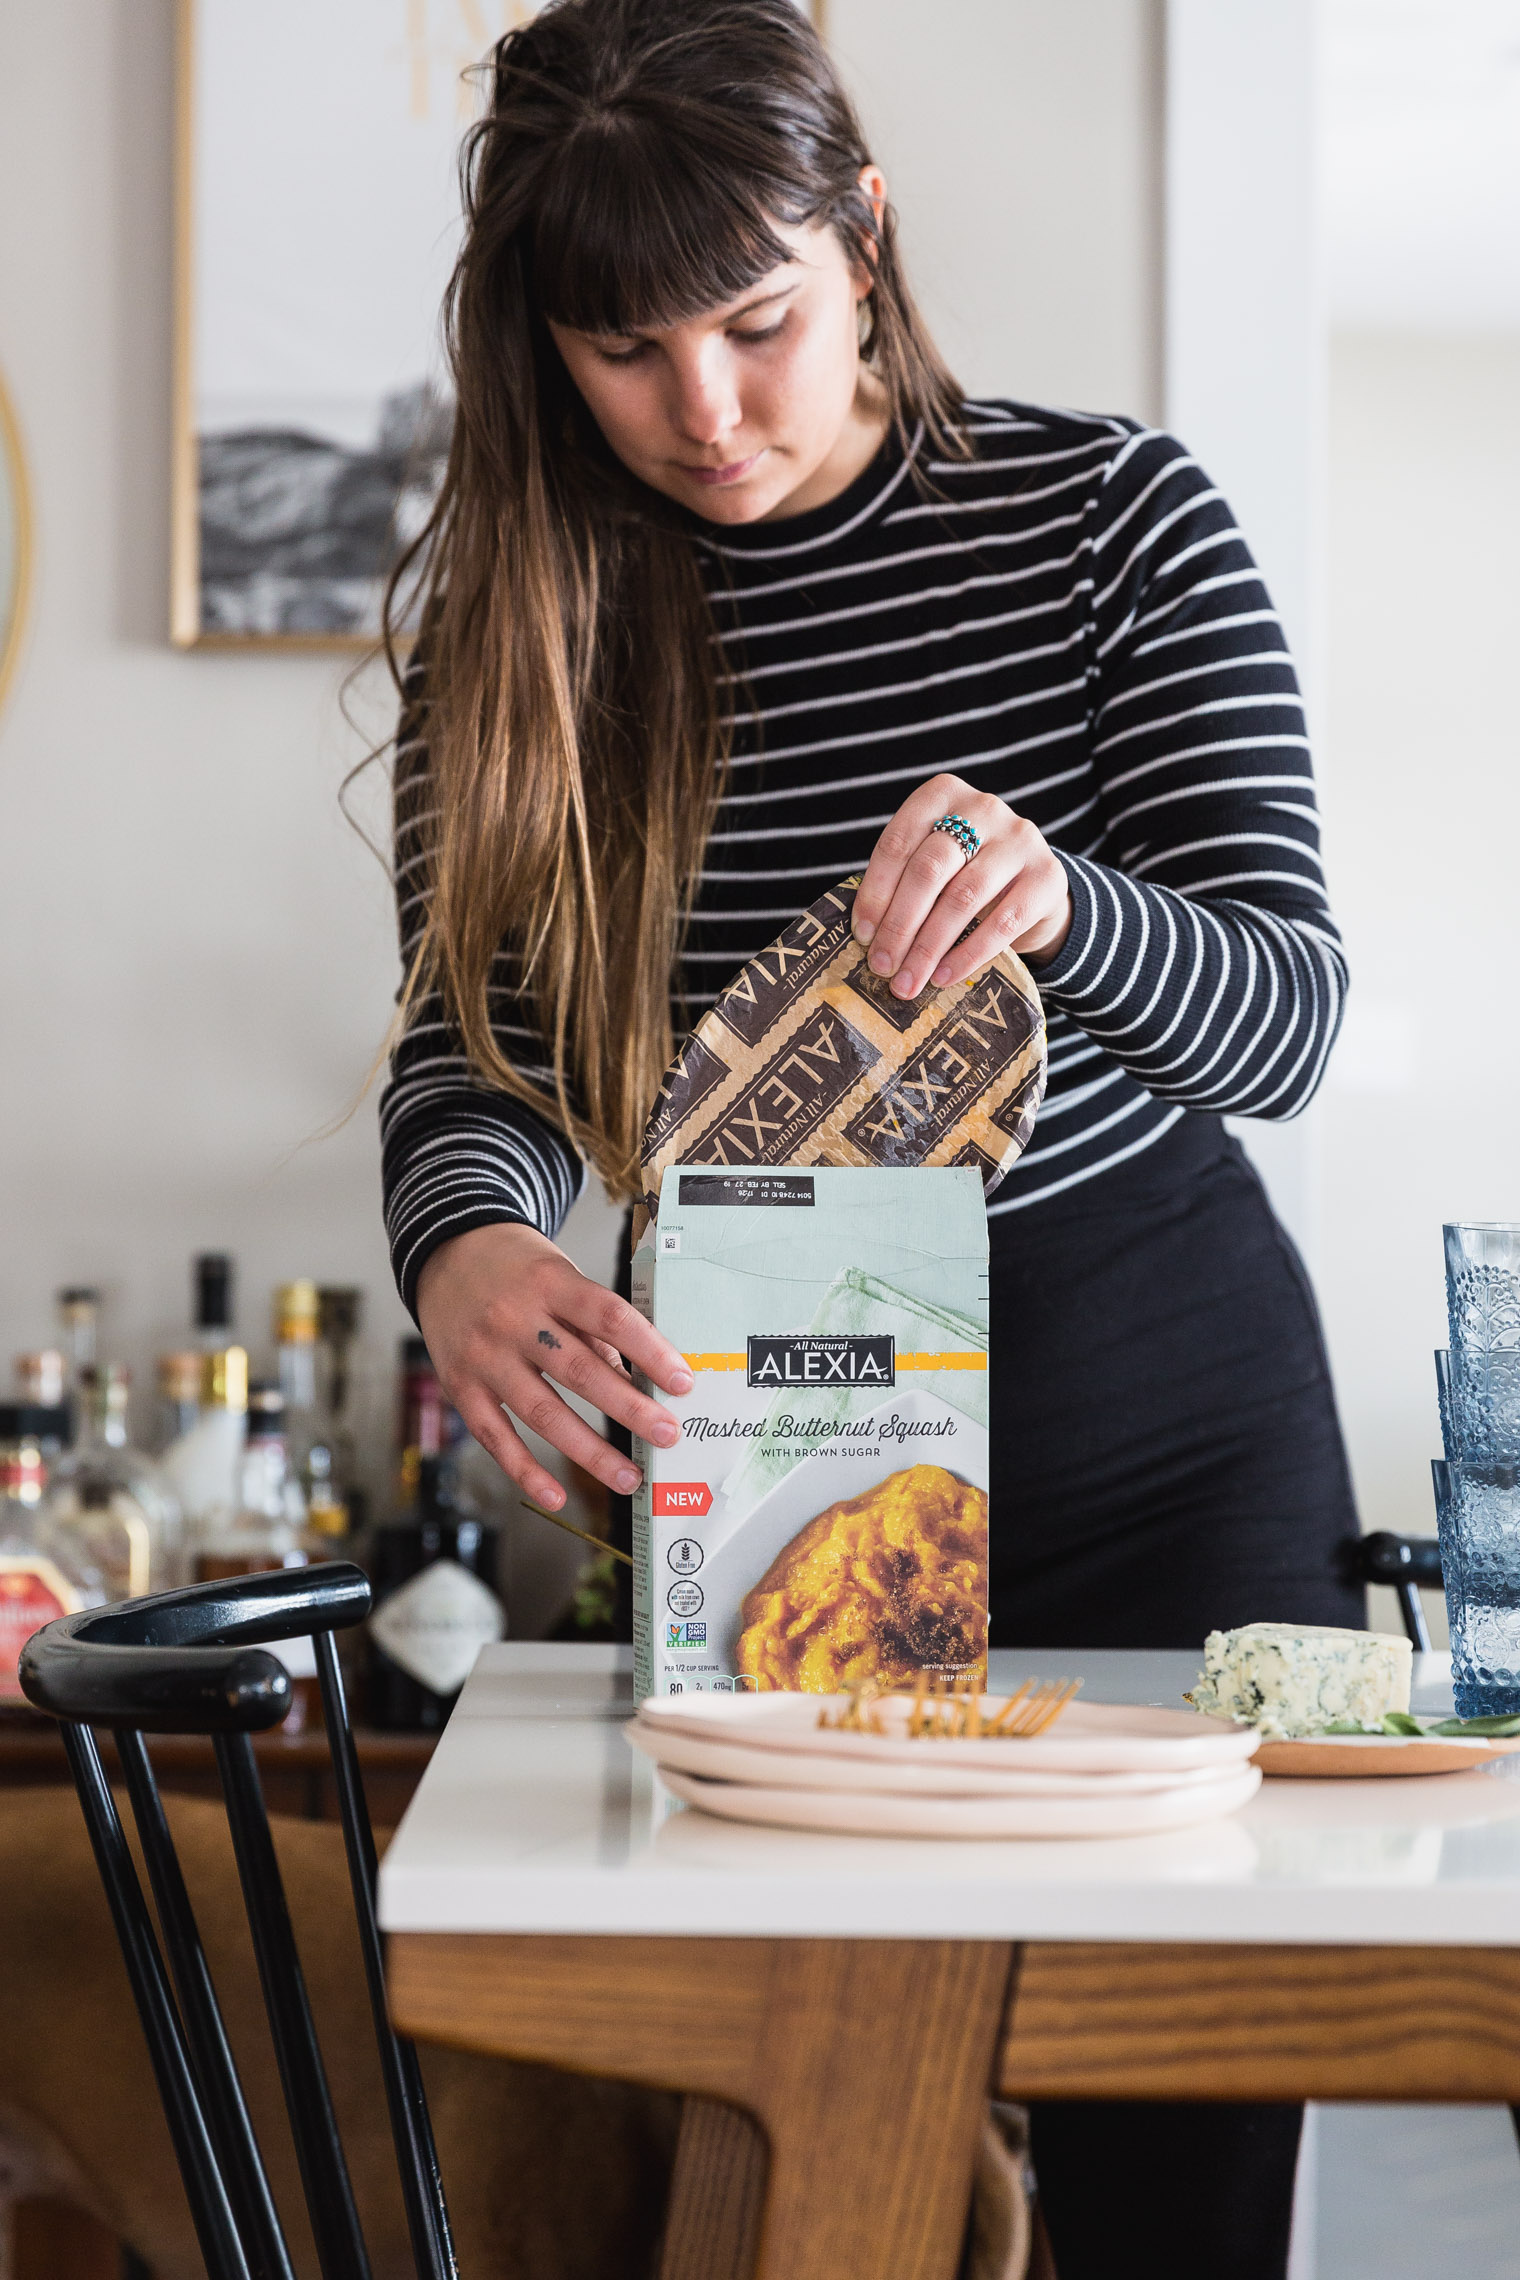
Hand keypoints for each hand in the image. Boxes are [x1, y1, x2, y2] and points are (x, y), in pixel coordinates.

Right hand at [415, 1222, 691, 1509]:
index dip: (649, 1350)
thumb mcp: (559, 1274)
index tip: (681, 1382)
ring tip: (628, 1476)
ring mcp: (485, 1356)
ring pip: (542, 1413)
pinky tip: (555, 1496)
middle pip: (579, 1371)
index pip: (609, 1318)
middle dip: (629, 1410)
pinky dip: (525, 1470)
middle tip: (668, 1435)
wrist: (445, 1251)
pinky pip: (495, 1437)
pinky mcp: (461, 1386)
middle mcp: (514, 1319)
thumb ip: (592, 1324)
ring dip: (590, 1451)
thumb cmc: (516, 1266)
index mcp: (550, 1283)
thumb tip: (633, 1380)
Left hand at [852, 774, 1072, 997]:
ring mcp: (1020, 839)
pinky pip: (1003, 922)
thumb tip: (867, 936)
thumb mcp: (935, 865)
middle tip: (882, 965)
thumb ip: (903, 884)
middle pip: (930, 869)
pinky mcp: (1048, 876)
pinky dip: (968, 954)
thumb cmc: (967, 875)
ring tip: (909, 980)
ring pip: (963, 896)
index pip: (898, 842)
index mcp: (943, 794)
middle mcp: (984, 808)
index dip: (876, 892)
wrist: (1034, 887)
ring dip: (929, 946)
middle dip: (900, 924)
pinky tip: (944, 976)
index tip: (862, 936)